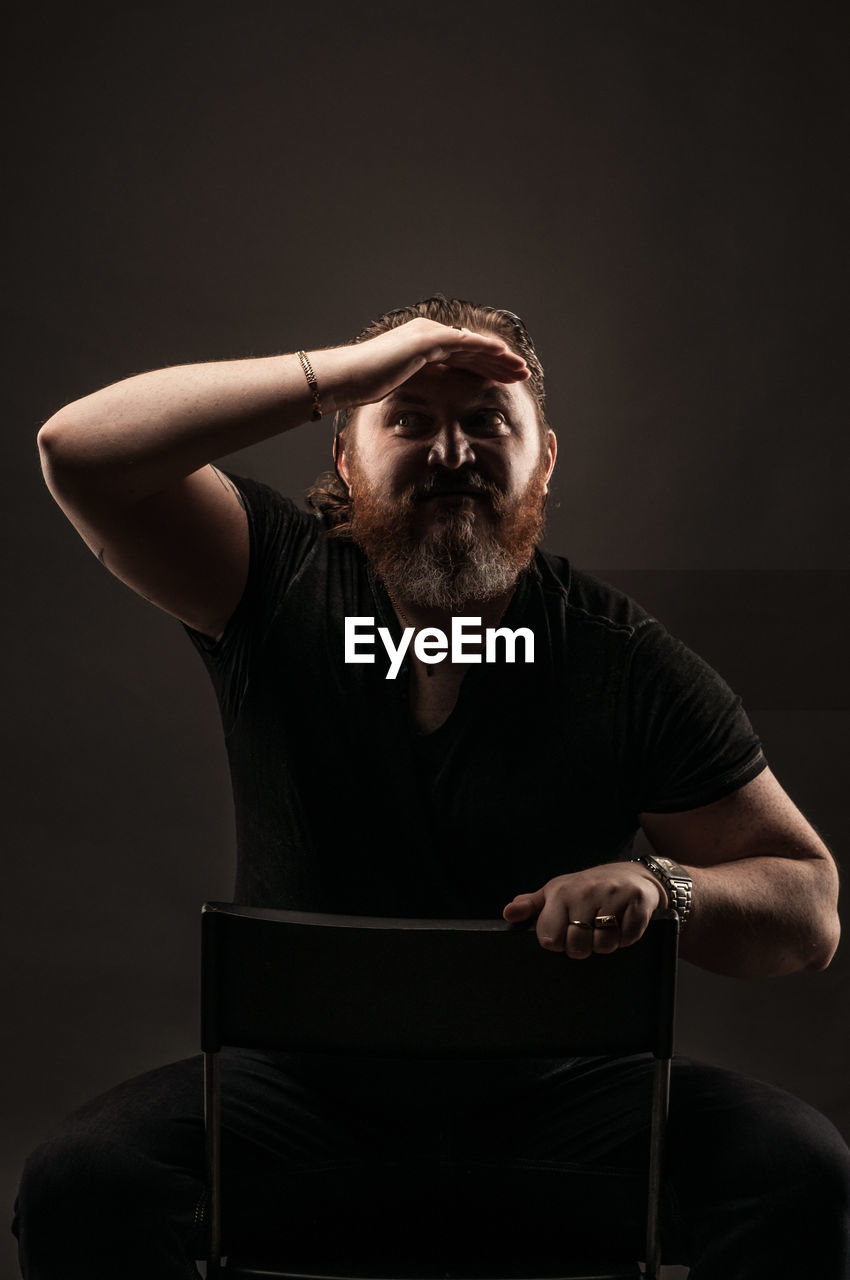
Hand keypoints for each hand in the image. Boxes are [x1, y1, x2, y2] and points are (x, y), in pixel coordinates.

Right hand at [331, 317, 529, 409]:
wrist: (349, 377)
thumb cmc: (368, 383)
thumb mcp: (404, 381)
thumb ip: (424, 377)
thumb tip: (441, 385)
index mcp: (424, 344)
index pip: (463, 356)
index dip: (487, 368)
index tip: (505, 380)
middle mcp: (429, 333)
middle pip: (473, 349)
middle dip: (499, 363)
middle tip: (521, 374)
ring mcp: (429, 334)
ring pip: (474, 346)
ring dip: (500, 358)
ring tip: (521, 369)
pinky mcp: (428, 339)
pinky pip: (464, 343)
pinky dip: (485, 349)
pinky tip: (503, 356)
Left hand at [502, 863, 666, 958]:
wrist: (632, 874)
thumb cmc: (588, 886)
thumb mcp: (556, 892)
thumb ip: (531, 905)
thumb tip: (508, 914)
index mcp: (561, 893)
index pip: (550, 938)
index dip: (558, 943)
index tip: (566, 933)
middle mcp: (585, 892)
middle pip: (577, 946)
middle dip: (583, 947)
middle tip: (589, 932)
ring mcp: (612, 897)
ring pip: (604, 945)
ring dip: (607, 943)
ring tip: (607, 926)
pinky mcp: (637, 903)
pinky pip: (627, 938)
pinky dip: (626, 937)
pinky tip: (623, 922)